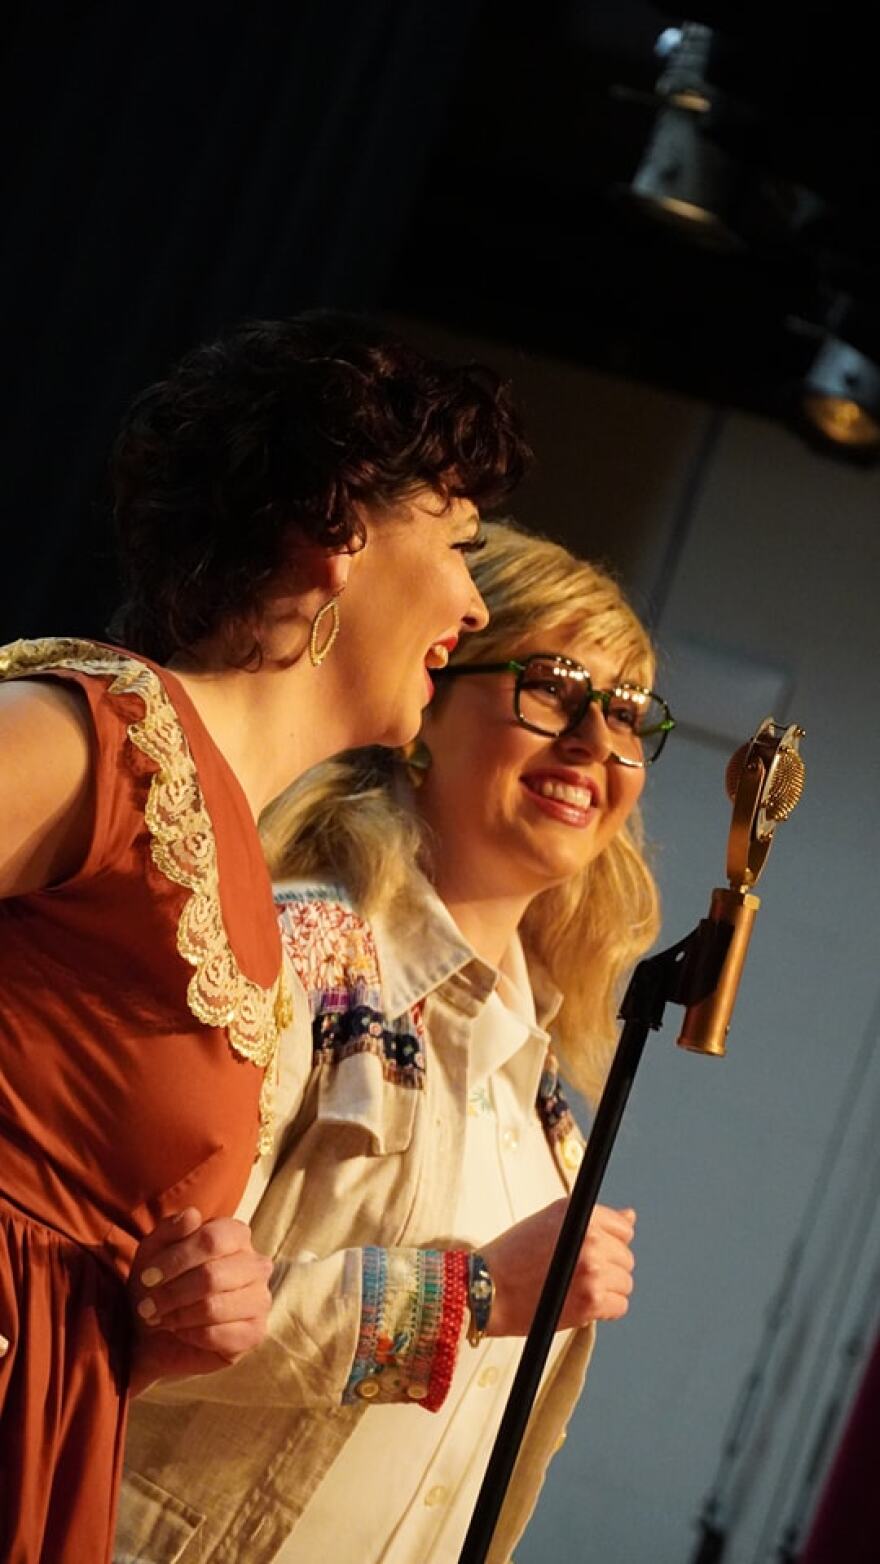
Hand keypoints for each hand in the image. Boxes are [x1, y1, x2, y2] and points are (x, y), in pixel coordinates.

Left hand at [127, 1208, 273, 1393]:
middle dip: (171, 1293)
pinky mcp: (255, 1333)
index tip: (147, 1277)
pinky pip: (217, 1334)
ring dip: (178, 1315)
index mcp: (236, 1235)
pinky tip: (182, 1332)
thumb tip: (192, 1215)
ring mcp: (260, 1299)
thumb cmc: (160, 1285)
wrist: (155, 1334)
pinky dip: (190, 1335)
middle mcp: (256, 1264)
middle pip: (211, 1276)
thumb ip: (169, 1229)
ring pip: (214, 1307)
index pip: (212, 1239)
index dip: (176, 1259)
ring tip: (163, 1318)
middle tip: (148, 1306)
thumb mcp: (153, 1252)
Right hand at [480, 1199, 635, 1335]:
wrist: (486, 1289)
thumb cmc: (513, 1255)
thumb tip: (631, 1216)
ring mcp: (592, 1269)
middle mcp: (589, 1238)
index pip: (623, 1228)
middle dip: (608, 1268)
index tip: (593, 1253)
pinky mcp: (591, 1300)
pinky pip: (620, 1306)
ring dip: (607, 1290)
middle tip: (578, 1275)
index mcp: (579, 1215)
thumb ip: (592, 1220)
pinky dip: (605, 1310)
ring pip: (625, 1283)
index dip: (610, 1243)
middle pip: (626, 1257)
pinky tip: (580, 1304)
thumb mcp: (550, 1222)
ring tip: (576, 1290)